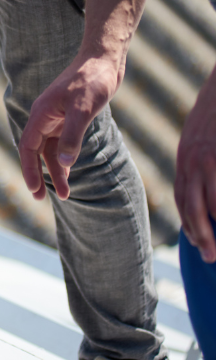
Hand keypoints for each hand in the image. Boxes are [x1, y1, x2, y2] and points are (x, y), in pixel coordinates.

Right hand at [18, 53, 121, 200]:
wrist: (104, 59)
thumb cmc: (93, 80)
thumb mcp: (84, 110)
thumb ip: (72, 136)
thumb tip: (64, 164)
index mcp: (41, 113)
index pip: (28, 147)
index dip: (29, 170)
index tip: (34, 191)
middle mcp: (45, 116)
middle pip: (36, 151)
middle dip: (40, 175)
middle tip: (44, 199)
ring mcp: (56, 116)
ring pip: (50, 149)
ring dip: (55, 170)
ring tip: (67, 194)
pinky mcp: (69, 115)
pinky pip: (61, 141)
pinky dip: (64, 157)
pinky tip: (70, 170)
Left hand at [175, 67, 215, 262]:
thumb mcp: (204, 138)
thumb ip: (203, 160)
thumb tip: (209, 187)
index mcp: (186, 157)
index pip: (182, 195)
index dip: (188, 220)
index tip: (195, 240)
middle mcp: (191, 161)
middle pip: (190, 204)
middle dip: (197, 233)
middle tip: (208, 256)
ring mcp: (206, 161)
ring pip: (207, 205)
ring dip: (211, 230)